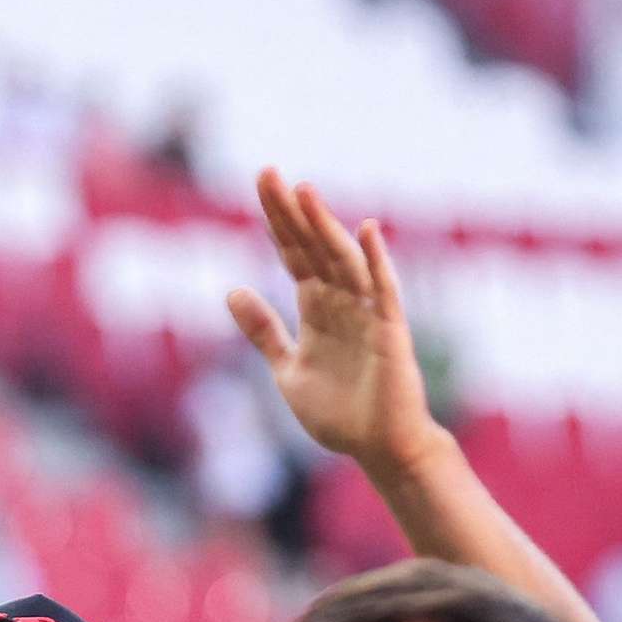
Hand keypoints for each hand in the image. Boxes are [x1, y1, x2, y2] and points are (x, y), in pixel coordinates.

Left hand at [224, 168, 438, 473]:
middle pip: (312, 247)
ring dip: (324, 227)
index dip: (276, 221)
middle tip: (267, 173)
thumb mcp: (287, 370)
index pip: (292, 253)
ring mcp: (367, 313)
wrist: (379, 448)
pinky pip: (383, 291)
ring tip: (304, 192)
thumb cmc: (339, 413)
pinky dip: (376, 262)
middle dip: (291, 212)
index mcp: (316, 308)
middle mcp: (341, 302)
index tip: (261, 183)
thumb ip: (263, 331)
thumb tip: (231, 289)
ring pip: (342, 261)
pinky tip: (366, 231)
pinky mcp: (390, 332)